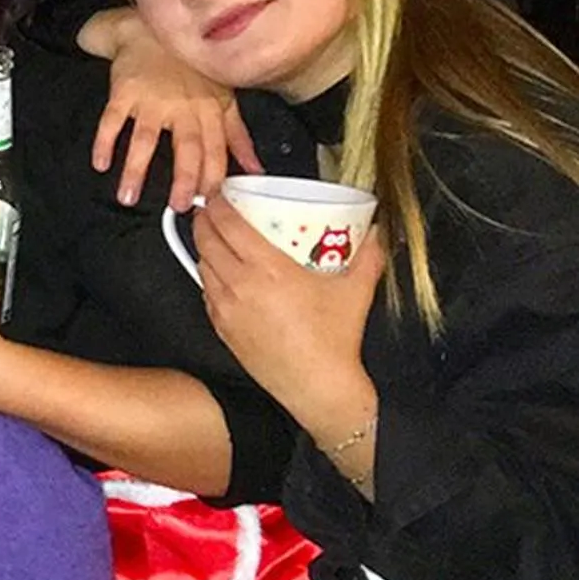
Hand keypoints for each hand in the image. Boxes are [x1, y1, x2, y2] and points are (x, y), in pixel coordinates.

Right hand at [87, 10, 262, 208]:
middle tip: (179, 206)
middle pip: (186, 146)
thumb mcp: (222, 98)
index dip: (214, 176)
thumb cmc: (191, 68)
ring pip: (145, 138)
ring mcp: (151, 99)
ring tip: (128, 197)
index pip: (216, 149)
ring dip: (136, 168)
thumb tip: (256, 169)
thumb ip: (237, 136)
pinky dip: (104, 141)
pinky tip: (100, 164)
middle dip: (184, 177)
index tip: (209, 202)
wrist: (152, 30)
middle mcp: (183, 106)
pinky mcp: (123, 91)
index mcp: (210, 109)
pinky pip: (112, 119)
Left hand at [194, 201, 382, 437]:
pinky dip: (209, 276)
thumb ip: (369, 254)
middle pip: (206, 240)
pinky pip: (206, 292)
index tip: (220, 193)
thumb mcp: (356, 289)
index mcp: (267, 269)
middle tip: (213, 209)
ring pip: (201, 266)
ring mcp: (225, 308)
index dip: (218, 204)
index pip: (228, 225)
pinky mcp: (221, 328)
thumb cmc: (334, 339)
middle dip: (205, 220)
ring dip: (204, 247)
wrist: (317, 386)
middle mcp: (239, 286)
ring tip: (215, 237)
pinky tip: (222, 273)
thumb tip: (376, 231)